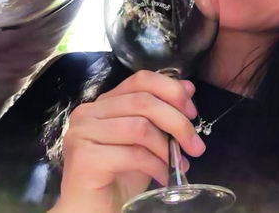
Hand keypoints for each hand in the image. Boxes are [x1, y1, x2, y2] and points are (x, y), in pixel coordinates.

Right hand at [53, 70, 204, 212]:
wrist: (91, 212)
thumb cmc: (117, 179)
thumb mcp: (146, 143)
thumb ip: (161, 116)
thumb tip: (189, 87)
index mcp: (102, 103)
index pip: (141, 79)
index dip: (171, 90)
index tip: (191, 112)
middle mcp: (88, 113)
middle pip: (143, 101)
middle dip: (177, 122)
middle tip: (195, 145)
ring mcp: (82, 134)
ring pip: (140, 127)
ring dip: (167, 147)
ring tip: (179, 164)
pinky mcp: (84, 158)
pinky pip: (132, 154)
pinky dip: (155, 165)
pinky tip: (163, 177)